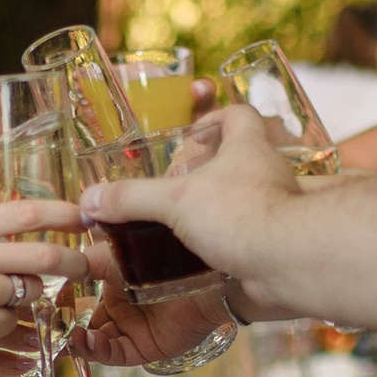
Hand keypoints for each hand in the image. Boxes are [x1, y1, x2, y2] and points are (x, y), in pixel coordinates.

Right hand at [0, 198, 106, 371]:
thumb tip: (24, 235)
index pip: (28, 212)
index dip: (65, 214)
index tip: (86, 216)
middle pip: (47, 255)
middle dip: (76, 262)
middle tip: (86, 267)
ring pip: (31, 292)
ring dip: (30, 299)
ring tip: (4, 302)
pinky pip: (13, 323)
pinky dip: (4, 326)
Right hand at [77, 101, 307, 318]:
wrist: (286, 261)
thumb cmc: (239, 214)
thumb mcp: (174, 202)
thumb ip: (131, 199)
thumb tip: (90, 200)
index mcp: (248, 147)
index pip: (238, 115)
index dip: (216, 117)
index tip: (193, 132)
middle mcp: (268, 173)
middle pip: (242, 158)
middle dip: (212, 168)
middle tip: (180, 183)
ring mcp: (277, 208)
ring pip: (248, 198)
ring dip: (221, 206)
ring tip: (186, 222)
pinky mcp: (276, 241)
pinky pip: (251, 235)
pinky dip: (229, 241)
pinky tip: (203, 256)